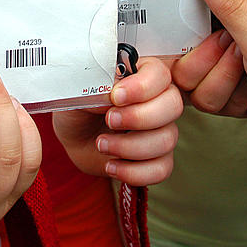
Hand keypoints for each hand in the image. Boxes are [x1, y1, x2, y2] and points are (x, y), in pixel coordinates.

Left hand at [53, 57, 180, 185]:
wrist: (73, 137)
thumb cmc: (78, 108)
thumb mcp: (78, 92)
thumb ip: (97, 88)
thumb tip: (113, 94)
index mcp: (141, 75)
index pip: (159, 75)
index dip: (141, 87)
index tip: (115, 97)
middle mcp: (158, 100)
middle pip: (173, 106)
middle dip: (139, 117)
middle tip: (109, 121)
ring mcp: (161, 130)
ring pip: (166, 140)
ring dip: (129, 147)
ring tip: (101, 144)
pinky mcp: (157, 158)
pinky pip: (161, 169)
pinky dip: (134, 172)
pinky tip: (111, 165)